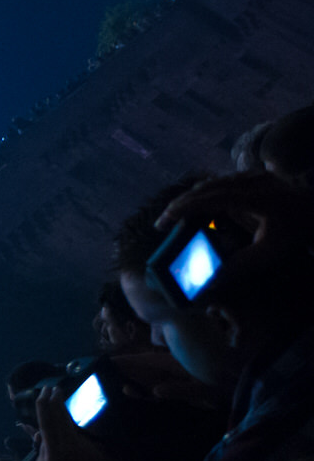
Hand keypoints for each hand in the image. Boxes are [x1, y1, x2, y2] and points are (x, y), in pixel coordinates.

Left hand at [33, 387, 128, 460]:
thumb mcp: (98, 451)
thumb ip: (78, 435)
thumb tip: (62, 422)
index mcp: (67, 448)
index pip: (56, 417)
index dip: (54, 401)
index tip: (54, 389)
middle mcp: (49, 456)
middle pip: (43, 424)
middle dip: (44, 405)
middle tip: (44, 390)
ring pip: (41, 440)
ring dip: (46, 429)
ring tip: (47, 411)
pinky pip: (39, 454)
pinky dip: (45, 446)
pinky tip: (42, 437)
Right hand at [156, 171, 313, 304]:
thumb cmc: (298, 233)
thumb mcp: (269, 253)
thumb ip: (237, 266)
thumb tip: (209, 283)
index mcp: (254, 197)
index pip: (209, 198)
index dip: (183, 208)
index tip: (163, 221)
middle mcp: (252, 181)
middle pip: (206, 187)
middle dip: (181, 203)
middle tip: (163, 222)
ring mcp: (255, 176)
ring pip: (214, 182)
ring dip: (193, 198)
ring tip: (177, 216)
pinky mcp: (258, 177)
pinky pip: (225, 182)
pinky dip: (208, 193)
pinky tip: (202, 206)